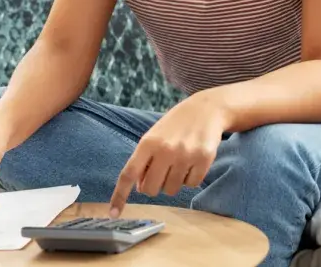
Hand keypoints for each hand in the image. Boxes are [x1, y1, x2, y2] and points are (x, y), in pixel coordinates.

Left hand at [109, 92, 229, 216]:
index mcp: (148, 142)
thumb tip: (140, 186)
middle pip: (151, 189)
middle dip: (154, 185)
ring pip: (172, 189)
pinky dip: (190, 178)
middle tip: (162, 171)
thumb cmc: (175, 125)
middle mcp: (165, 149)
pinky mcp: (204, 159)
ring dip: (173, 181)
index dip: (120, 195)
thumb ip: (144, 159)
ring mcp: (185, 155)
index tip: (114, 213)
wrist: (206, 108)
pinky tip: (192, 161)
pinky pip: (191, 185)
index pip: (129, 174)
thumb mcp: (154, 136)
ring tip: (179, 162)